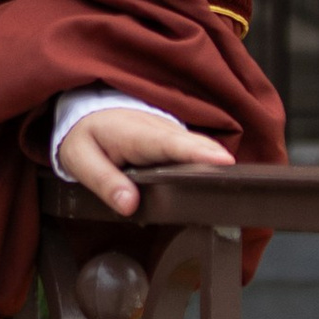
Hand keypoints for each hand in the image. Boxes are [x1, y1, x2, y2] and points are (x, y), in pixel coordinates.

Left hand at [55, 102, 232, 217]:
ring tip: (235, 186)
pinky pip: (195, 149)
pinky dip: (210, 161)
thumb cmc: (84, 137)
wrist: (87, 113)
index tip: (223, 162)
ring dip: (217, 162)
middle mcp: (158, 129)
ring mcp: (170, 132)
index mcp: (135, 133)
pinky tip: (220, 181)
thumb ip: (104, 182)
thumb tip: (129, 205)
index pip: (170, 143)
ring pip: (199, 146)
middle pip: (194, 145)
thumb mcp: (80, 160)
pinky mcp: (175, 138)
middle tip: (238, 184)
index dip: (197, 152)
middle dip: (217, 161)